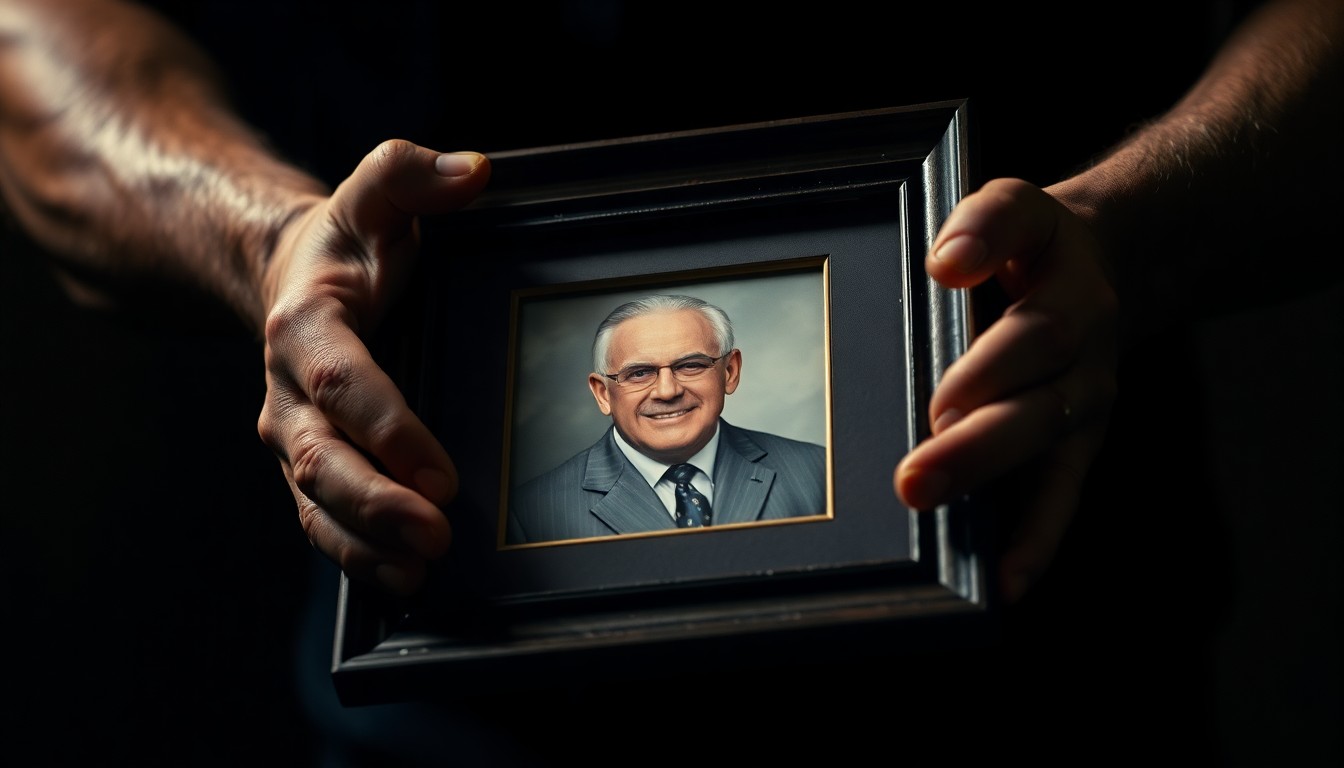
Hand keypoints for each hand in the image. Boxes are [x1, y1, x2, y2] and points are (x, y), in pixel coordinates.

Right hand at [257, 140, 490, 594]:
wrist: (291, 278)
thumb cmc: (347, 243)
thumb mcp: (375, 193)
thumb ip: (411, 172)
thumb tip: (473, 170)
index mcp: (306, 325)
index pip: (344, 385)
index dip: (390, 429)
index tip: (441, 471)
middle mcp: (287, 391)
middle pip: (322, 459)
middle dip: (376, 503)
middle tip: (436, 535)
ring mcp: (292, 435)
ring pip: (316, 502)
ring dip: (365, 543)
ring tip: (418, 573)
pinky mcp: (305, 465)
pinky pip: (321, 519)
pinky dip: (355, 554)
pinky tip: (400, 577)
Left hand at [893, 177, 1117, 603]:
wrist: (1103, 267)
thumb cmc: (1035, 246)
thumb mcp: (1017, 208)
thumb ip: (984, 225)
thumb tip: (947, 266)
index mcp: (1067, 287)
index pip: (1032, 317)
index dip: (992, 352)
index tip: (944, 345)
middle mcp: (1084, 348)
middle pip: (1034, 397)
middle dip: (974, 439)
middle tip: (914, 473)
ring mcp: (1085, 401)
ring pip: (1041, 445)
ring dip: (985, 477)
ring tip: (927, 502)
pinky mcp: (1076, 444)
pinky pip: (1060, 497)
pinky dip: (1035, 542)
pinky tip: (1004, 582)